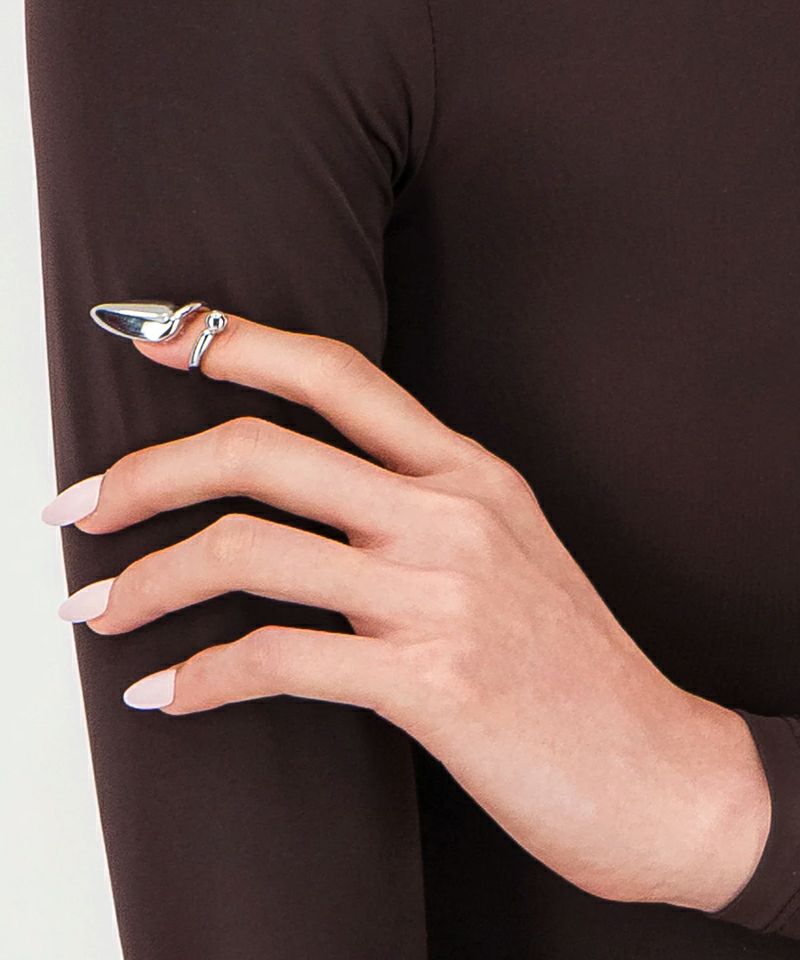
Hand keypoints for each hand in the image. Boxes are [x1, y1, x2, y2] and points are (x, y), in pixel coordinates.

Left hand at [43, 308, 769, 912]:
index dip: (236, 343)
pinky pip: (278, 660)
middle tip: (79, 506)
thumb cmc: (576, 668)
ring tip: (96, 612)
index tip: (158, 334)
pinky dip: (203, 677)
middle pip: (263, 450)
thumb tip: (307, 514)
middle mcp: (450, 515)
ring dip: (148, 581)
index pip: (337, 374)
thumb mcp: (505, 556)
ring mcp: (440, 594)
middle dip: (147, 471)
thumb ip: (416, 517)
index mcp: (470, 472)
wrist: (660, 770)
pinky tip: (166, 695)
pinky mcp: (431, 682)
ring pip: (250, 550)